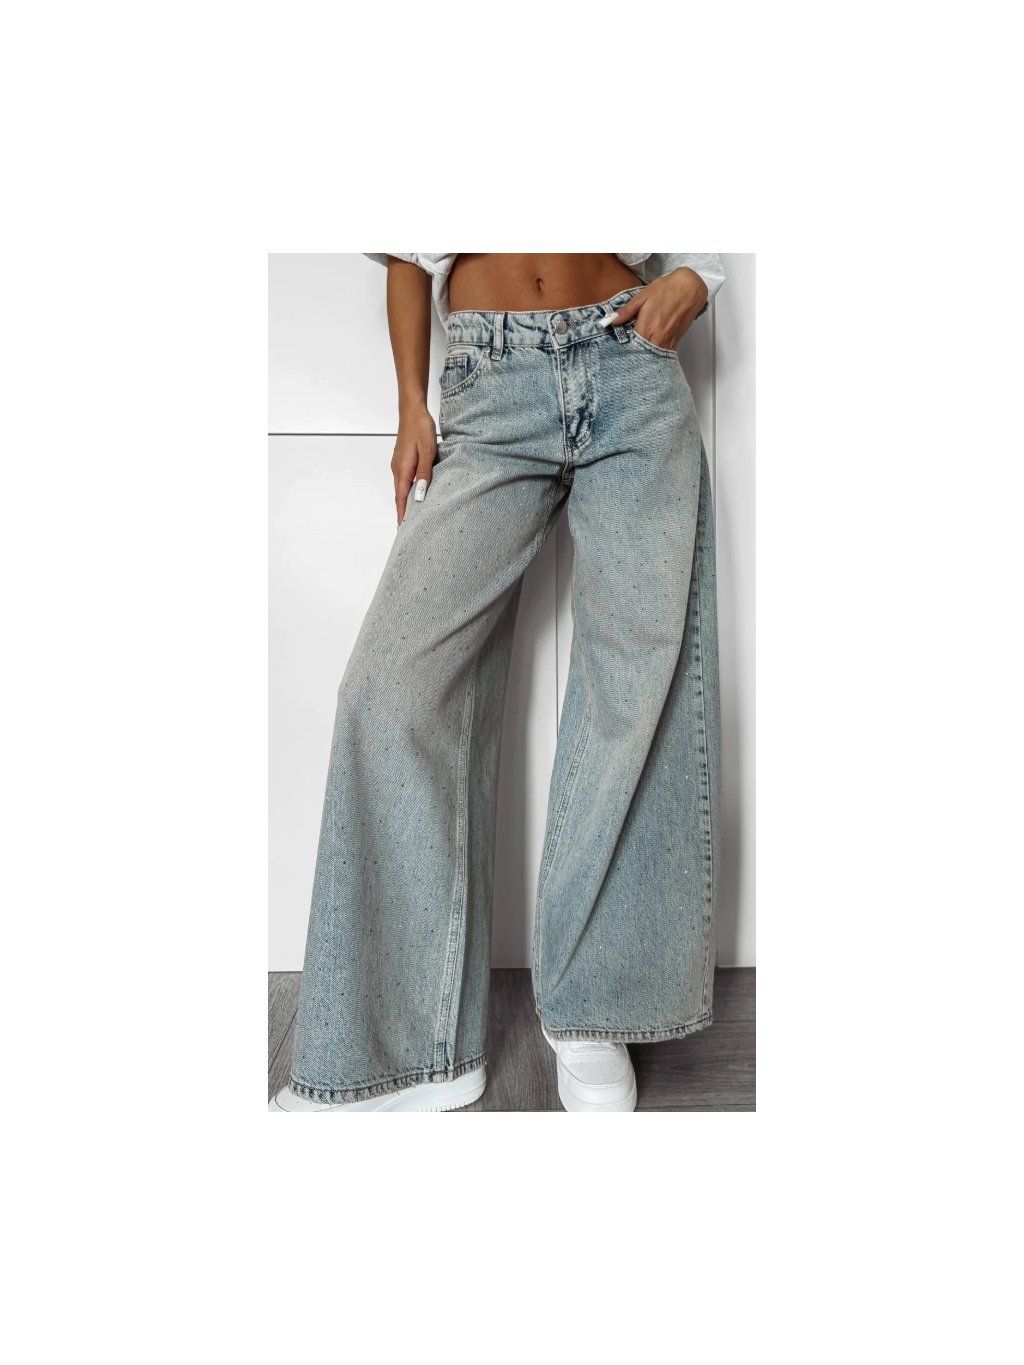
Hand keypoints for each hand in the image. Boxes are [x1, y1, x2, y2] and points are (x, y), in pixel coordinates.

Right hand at [392, 406, 436, 523]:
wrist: (412, 411)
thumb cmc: (420, 428)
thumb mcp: (428, 452)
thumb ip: (424, 474)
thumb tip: (419, 495)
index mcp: (402, 469)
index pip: (401, 498)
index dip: (402, 514)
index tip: (403, 529)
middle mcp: (397, 469)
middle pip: (399, 496)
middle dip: (403, 512)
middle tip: (408, 528)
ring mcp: (398, 464)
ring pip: (401, 488)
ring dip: (405, 502)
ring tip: (412, 516)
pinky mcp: (401, 460)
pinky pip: (403, 480)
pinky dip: (407, 491)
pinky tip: (414, 494)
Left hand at [605, 268, 708, 349]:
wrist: (690, 289)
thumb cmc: (667, 290)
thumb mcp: (643, 297)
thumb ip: (626, 311)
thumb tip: (611, 320)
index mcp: (646, 329)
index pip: (630, 348)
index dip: (624, 350)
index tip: (619, 348)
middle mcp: (657, 339)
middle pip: (642, 355)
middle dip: (634, 355)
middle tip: (628, 351)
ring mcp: (667, 342)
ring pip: (653, 357)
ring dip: (646, 355)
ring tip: (639, 350)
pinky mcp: (675, 342)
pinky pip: (663, 353)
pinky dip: (656, 353)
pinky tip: (651, 347)